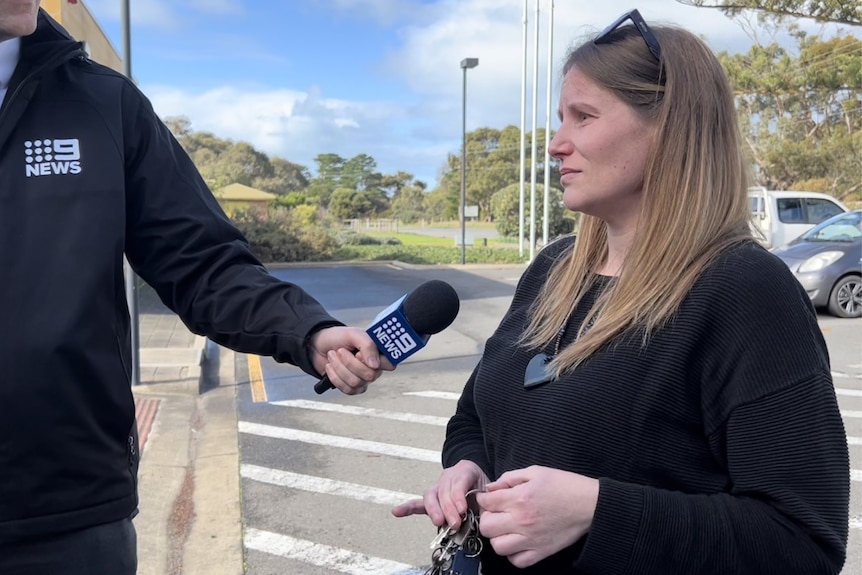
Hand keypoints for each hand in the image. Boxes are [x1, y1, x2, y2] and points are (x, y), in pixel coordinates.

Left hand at [309, 326, 393, 394]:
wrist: (319, 345)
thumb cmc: (339, 337)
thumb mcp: (353, 334)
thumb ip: (368, 345)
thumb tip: (375, 365)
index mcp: (379, 352)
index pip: (390, 364)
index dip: (376, 362)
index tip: (359, 353)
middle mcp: (374, 367)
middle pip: (370, 375)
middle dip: (350, 362)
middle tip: (341, 350)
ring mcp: (363, 379)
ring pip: (356, 382)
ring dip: (339, 367)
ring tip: (333, 355)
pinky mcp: (352, 387)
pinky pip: (347, 389)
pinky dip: (334, 376)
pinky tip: (330, 366)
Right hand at [391, 460, 488, 529]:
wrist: (480, 483)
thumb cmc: (485, 490)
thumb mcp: (490, 492)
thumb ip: (486, 503)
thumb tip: (483, 518)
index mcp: (466, 470)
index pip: (459, 482)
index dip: (458, 496)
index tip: (462, 509)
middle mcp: (449, 476)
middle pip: (444, 491)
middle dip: (449, 509)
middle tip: (456, 523)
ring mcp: (438, 486)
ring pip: (431, 496)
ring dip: (434, 510)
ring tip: (439, 522)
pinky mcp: (432, 499)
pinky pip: (419, 503)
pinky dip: (408, 508)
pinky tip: (397, 512)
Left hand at [475, 466, 598, 568]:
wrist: (589, 504)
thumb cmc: (564, 485)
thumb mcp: (536, 472)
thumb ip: (509, 478)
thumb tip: (491, 488)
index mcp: (519, 498)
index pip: (486, 502)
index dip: (483, 498)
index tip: (488, 498)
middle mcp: (522, 521)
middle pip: (486, 527)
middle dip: (487, 518)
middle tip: (496, 513)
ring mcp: (531, 539)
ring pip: (498, 547)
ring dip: (498, 537)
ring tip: (506, 528)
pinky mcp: (541, 552)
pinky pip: (517, 561)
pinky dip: (513, 554)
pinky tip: (518, 541)